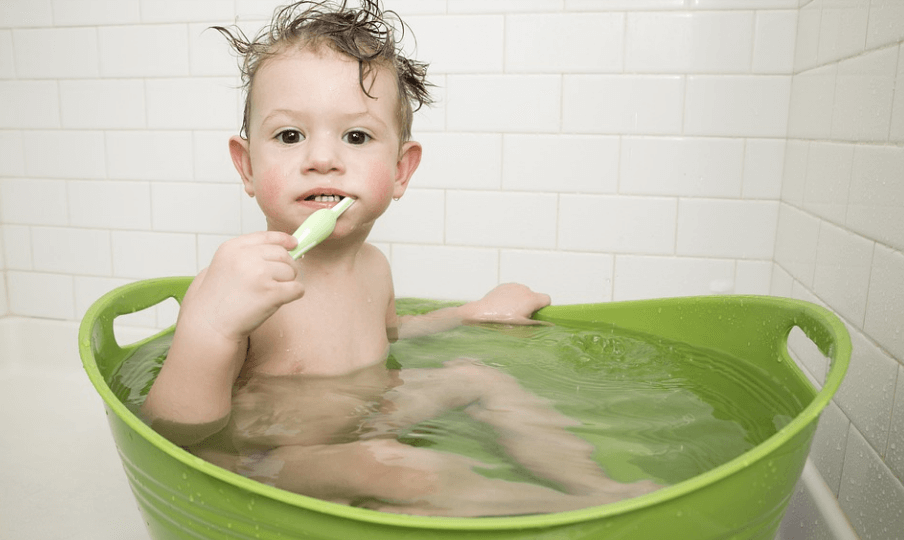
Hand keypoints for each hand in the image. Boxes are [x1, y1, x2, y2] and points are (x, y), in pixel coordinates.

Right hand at [183, 231, 304, 340]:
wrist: (210, 325)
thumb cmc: (217, 300)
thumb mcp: (224, 266)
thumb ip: (247, 254)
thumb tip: (283, 247)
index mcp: (232, 248)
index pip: (266, 237)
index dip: (283, 240)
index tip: (294, 243)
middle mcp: (245, 257)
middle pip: (283, 254)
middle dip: (286, 267)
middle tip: (276, 281)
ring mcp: (259, 273)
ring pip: (291, 271)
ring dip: (287, 283)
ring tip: (268, 294)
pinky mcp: (271, 292)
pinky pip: (297, 288)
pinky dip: (294, 294)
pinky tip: (279, 301)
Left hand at [462, 283, 550, 325]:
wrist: (481, 314)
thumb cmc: (501, 322)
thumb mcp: (522, 328)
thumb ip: (538, 325)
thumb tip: (548, 324)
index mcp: (531, 299)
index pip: (547, 299)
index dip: (543, 307)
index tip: (536, 314)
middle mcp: (524, 289)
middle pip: (534, 296)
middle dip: (530, 305)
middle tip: (520, 316)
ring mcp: (514, 286)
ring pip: (523, 293)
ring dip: (520, 300)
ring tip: (510, 311)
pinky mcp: (504, 286)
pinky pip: (513, 291)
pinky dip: (512, 297)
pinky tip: (503, 306)